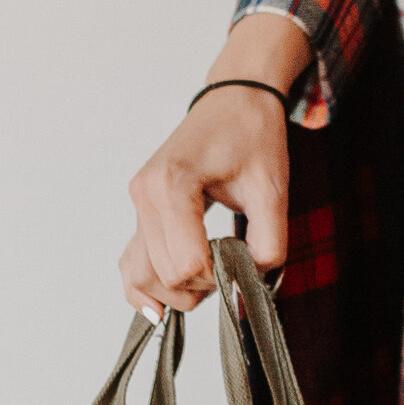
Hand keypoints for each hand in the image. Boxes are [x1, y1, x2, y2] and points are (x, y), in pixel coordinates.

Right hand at [120, 74, 292, 316]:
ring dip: (176, 291)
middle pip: (163, 276)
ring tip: (210, 274)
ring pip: (140, 276)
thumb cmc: (253, 135)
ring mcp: (138, 203)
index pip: (187, 264)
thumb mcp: (273, 189)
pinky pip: (130, 262)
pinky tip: (164, 303)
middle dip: (202, 286)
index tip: (244, 261)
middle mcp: (145, 194)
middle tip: (233, 265)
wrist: (235, 101)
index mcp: (173, 183)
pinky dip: (144, 288)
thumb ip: (269, 243)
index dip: (220, 277)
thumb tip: (252, 282)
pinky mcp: (141, 211)